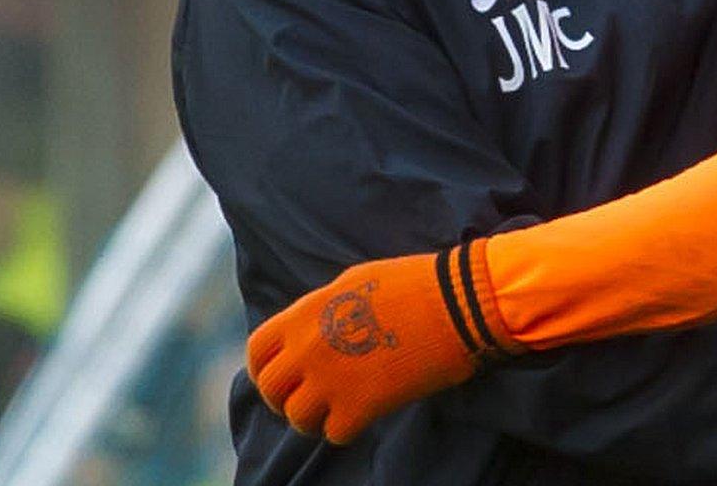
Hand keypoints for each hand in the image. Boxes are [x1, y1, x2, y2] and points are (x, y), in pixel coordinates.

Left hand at [246, 241, 508, 442]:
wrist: (459, 303)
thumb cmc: (416, 284)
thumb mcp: (355, 283)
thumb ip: (322, 310)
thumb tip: (310, 332)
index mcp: (304, 315)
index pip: (257, 351)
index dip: (264, 369)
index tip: (281, 378)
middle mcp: (307, 349)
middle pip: (271, 390)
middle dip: (286, 398)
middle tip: (310, 400)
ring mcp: (330, 380)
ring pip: (298, 418)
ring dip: (315, 419)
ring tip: (337, 411)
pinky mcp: (360, 406)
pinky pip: (334, 433)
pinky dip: (346, 430)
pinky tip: (365, 416)